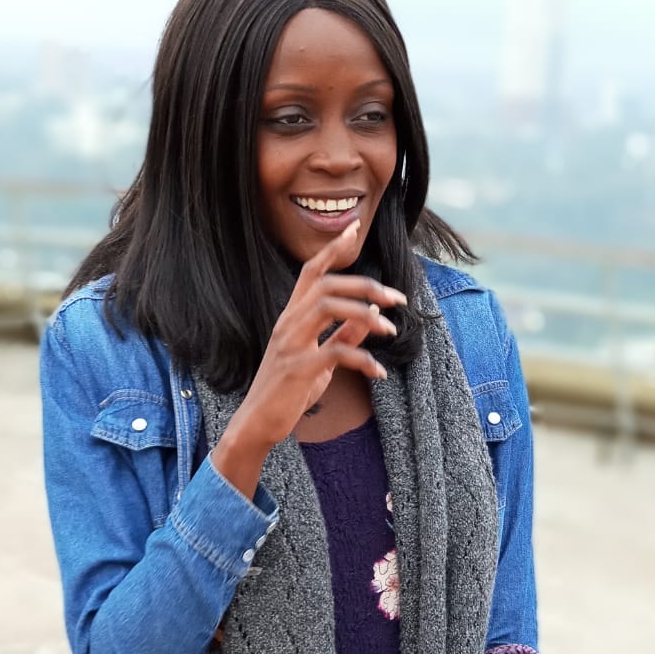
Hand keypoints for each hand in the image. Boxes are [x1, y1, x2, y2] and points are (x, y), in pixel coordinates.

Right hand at [212, 220, 405, 495]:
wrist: (256, 424)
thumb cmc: (287, 392)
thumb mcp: (319, 361)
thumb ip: (341, 338)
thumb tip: (370, 320)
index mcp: (292, 317)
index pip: (311, 271)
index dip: (333, 248)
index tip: (354, 228)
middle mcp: (288, 323)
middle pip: (327, 284)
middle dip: (366, 286)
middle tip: (398, 300)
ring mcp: (290, 344)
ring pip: (329, 307)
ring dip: (366, 314)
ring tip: (392, 330)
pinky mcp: (297, 369)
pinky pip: (336, 353)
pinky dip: (364, 359)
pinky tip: (380, 372)